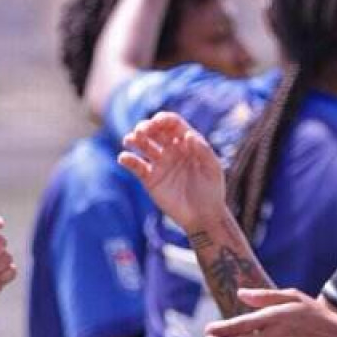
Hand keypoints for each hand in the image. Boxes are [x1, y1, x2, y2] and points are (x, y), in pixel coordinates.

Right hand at [118, 112, 228, 232]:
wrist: (203, 217)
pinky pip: (136, 166)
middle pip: (155, 131)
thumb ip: (203, 150)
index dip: (163, 119)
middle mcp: (171, 149)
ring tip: (129, 140)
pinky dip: (128, 160)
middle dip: (145, 127)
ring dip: (134, 139)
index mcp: (188, 142)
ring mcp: (159, 163)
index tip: (156, 122)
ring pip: (143, 145)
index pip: (172, 124)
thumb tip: (188, 135)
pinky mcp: (149, 179)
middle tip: (140, 131)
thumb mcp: (212, 169)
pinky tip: (123, 158)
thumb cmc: (212, 191)